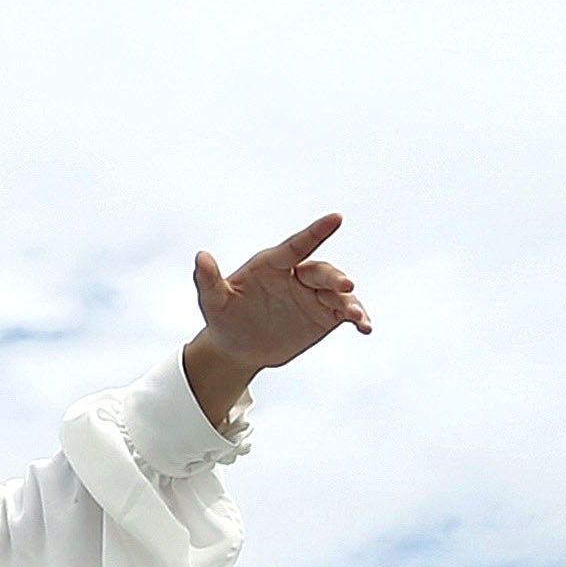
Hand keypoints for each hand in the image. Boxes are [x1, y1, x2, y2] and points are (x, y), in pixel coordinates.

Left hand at [183, 211, 369, 423]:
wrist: (238, 348)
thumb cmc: (223, 318)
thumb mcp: (212, 302)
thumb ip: (209, 280)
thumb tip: (201, 257)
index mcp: (272, 265)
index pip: (296, 245)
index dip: (316, 232)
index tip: (336, 218)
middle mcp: (296, 276)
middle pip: (321, 272)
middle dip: (335, 278)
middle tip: (346, 287)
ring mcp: (313, 295)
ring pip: (338, 293)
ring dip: (349, 301)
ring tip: (356, 316)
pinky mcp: (325, 315)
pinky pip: (345, 312)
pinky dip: (357, 317)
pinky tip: (364, 326)